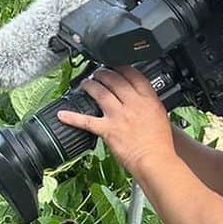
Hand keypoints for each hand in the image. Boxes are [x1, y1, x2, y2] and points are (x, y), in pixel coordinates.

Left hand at [56, 65, 174, 177]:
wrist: (155, 159)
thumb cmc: (159, 143)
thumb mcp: (160, 115)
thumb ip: (148, 104)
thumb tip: (140, 98)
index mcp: (148, 99)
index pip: (134, 75)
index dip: (122, 67)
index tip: (116, 64)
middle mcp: (133, 104)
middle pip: (115, 81)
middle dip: (103, 73)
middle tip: (97, 72)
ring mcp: (119, 116)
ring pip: (101, 93)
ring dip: (90, 85)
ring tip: (85, 83)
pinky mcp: (108, 130)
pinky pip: (86, 121)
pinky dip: (72, 117)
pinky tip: (62, 114)